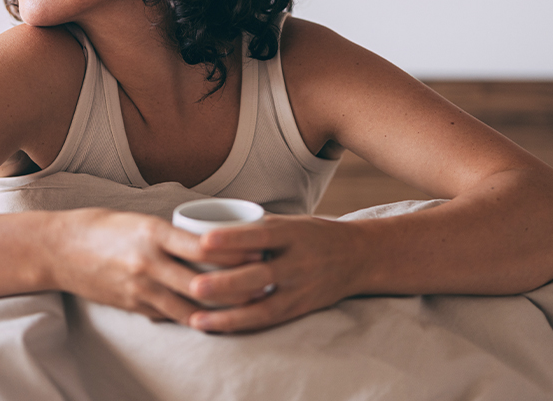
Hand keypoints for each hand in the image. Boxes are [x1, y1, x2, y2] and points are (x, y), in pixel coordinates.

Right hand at [46, 208, 259, 323]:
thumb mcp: (137, 220)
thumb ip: (169, 233)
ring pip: (191, 307)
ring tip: (247, 307)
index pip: (203, 246)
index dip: (235, 253)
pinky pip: (171, 315)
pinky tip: (213, 318)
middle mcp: (148, 262)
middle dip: (237, 287)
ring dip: (221, 310)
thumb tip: (208, 242)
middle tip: (264, 285)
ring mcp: (140, 288)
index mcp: (152, 232)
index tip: (259, 251)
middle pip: (204, 282)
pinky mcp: (133, 305)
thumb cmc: (100, 227)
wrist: (57, 249)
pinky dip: (193, 317)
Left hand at [184, 215, 365, 332]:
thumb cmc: (311, 235)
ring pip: (264, 307)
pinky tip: (216, 330)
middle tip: (193, 286)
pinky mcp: (300, 309)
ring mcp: (301, 289)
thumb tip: (204, 223)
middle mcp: (299, 263)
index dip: (233, 238)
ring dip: (229, 316)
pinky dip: (242, 326)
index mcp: (293, 234)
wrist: (359, 257)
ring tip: (197, 320)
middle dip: (226, 284)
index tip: (203, 241)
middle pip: (261, 275)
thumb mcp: (288, 222)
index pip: (260, 235)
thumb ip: (253, 226)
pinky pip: (269, 321)